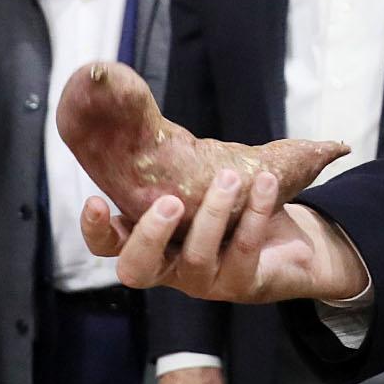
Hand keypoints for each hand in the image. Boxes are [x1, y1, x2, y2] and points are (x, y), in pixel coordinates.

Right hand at [80, 169, 368, 304]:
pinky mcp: (241, 284)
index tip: (96, 201)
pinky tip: (264, 182)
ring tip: (230, 177)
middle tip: (171, 201)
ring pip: (196, 256)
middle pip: (136, 269)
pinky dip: (254, 213)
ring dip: (213, 212)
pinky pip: (243, 251)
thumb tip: (133, 100)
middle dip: (150, 234)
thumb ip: (170, 162)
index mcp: (149, 241)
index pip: (107, 246)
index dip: (95, 230)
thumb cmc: (231, 209)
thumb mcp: (197, 184)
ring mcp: (204, 280)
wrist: (287, 249)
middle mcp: (168, 267)